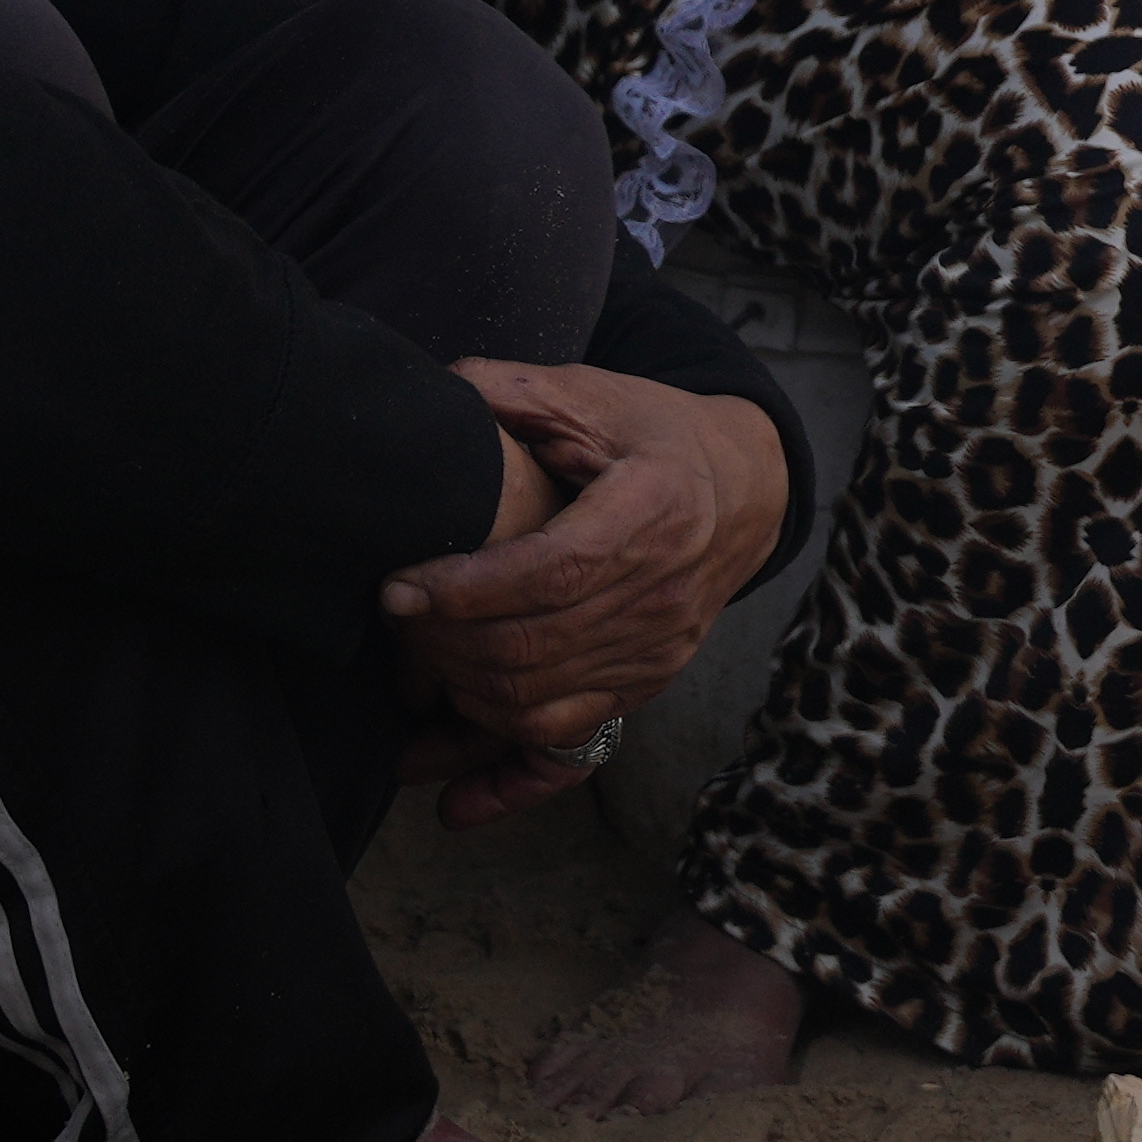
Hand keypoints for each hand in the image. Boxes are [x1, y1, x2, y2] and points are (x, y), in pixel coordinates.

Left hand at [384, 363, 790, 763]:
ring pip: (536, 700)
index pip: (550, 572)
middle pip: (533, 646)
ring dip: (458, 688)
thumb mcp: (595, 395)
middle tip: (395, 617)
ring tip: (414, 656)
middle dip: (442, 641)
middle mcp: (665, 592)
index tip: (397, 589)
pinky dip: (499, 748)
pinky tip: (451, 751)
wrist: (745, 489)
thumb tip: (439, 390)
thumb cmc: (657, 436)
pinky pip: (565, 743)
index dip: (464, 592)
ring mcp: (660, 648)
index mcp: (656, 509)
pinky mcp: (647, 682)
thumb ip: (514, 389)